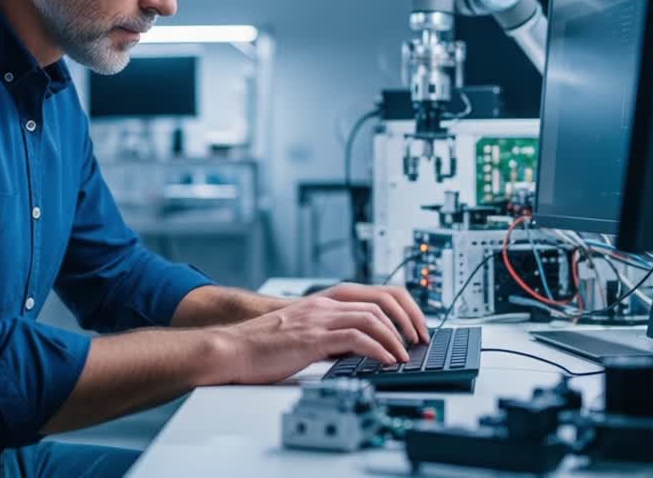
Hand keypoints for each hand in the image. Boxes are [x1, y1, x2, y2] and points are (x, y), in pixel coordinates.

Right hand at [212, 294, 414, 384]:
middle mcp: (324, 304)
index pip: (376, 292)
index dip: (404, 307)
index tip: (417, 326)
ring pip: (372, 317)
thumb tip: (364, 349)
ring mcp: (318, 319)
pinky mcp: (312, 338)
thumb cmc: (263, 345)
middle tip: (420, 340)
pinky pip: (355, 338)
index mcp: (324, 300)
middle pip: (381, 300)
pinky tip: (385, 361)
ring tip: (405, 356)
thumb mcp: (306, 332)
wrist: (232, 349)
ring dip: (396, 338)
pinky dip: (377, 349)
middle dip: (408, 320)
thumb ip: (333, 334)